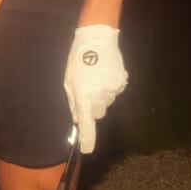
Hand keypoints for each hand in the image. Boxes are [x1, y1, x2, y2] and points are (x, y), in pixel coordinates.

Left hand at [63, 25, 127, 153]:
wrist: (98, 39)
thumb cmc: (78, 59)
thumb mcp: (68, 81)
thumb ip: (72, 102)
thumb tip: (77, 119)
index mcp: (84, 96)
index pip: (87, 124)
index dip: (87, 139)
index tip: (86, 150)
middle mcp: (100, 97)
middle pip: (98, 113)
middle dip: (92, 107)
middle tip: (86, 89)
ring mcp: (113, 90)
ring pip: (106, 102)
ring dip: (100, 95)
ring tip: (95, 77)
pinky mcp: (122, 83)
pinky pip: (114, 92)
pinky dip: (108, 87)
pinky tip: (104, 73)